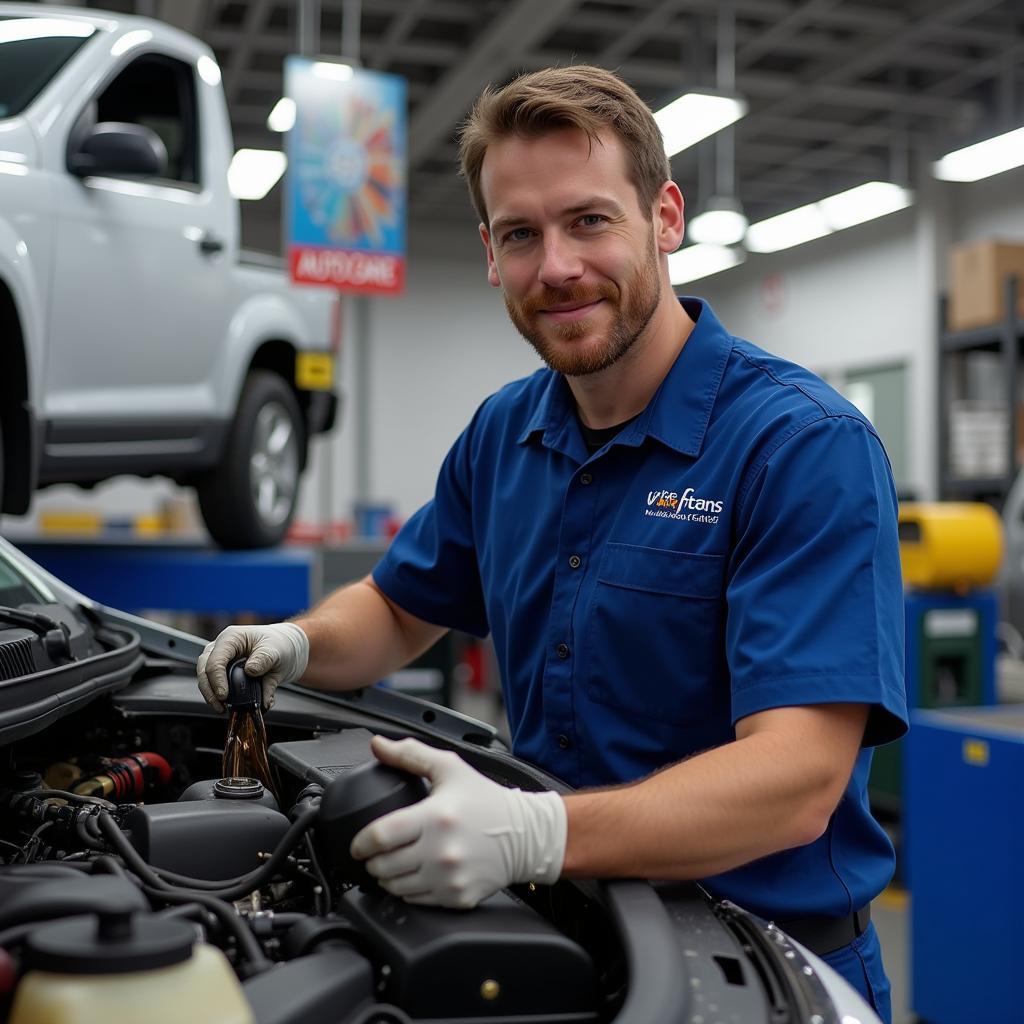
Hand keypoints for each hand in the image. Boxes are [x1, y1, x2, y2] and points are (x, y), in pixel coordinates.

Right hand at [196, 622, 308, 711]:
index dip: (217, 679)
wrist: (289, 650)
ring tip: (223, 709)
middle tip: (220, 705)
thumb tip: (251, 672)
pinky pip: (218, 687)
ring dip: (212, 696)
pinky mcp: (227, 674)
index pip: (216, 659)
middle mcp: (222, 648)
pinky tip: (235, 707)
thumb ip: (263, 660)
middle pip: (204, 669)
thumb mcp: (276, 650)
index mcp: (232, 638)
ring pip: (206, 679)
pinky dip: (224, 699)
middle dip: (209, 690)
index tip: (224, 695)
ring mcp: (222, 661)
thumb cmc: (280, 644)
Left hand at [350, 735, 566, 908]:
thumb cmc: (487, 801)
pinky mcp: (457, 898)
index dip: (361, 843)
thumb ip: (410, 754)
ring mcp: (449, 878)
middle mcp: (441, 851)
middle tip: (378, 852)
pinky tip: (416, 875)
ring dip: (387, 877)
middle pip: (383, 866)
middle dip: (373, 860)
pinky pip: (417, 901)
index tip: (358, 844)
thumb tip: (377, 745)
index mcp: (435, 817)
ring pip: (396, 888)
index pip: (380, 836)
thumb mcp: (450, 768)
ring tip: (394, 864)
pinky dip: (409, 891)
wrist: (526, 834)